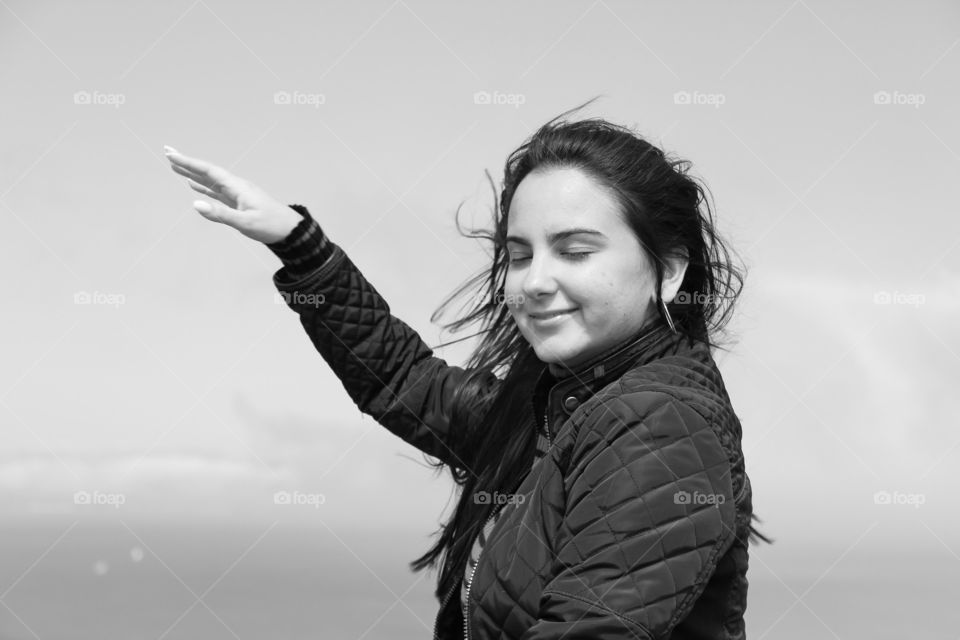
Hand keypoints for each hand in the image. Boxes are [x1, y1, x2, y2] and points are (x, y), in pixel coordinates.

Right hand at [164, 146, 303, 243]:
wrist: (290, 230)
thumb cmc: (270, 226)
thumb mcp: (245, 222)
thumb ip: (220, 214)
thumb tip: (195, 204)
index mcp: (237, 187)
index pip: (208, 171)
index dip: (189, 162)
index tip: (171, 155)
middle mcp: (236, 186)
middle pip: (207, 171)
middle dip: (187, 162)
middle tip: (167, 152)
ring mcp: (237, 194)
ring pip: (209, 181)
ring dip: (192, 173)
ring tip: (175, 166)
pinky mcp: (238, 203)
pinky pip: (216, 191)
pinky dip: (203, 186)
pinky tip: (194, 185)